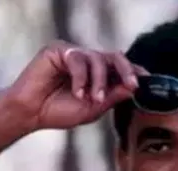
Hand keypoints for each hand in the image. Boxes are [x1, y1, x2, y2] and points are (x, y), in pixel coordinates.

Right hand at [7, 40, 148, 130]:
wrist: (30, 113)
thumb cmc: (58, 112)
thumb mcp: (92, 108)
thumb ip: (112, 96)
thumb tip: (134, 86)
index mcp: (97, 74)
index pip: (121, 68)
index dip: (135, 73)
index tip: (147, 82)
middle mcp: (87, 61)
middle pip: (115, 56)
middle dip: (126, 70)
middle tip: (133, 85)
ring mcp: (73, 53)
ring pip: (98, 58)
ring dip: (100, 81)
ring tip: (93, 99)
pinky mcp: (58, 50)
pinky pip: (78, 59)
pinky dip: (81, 77)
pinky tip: (77, 93)